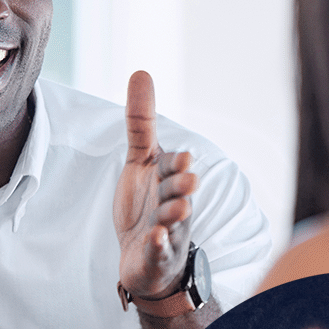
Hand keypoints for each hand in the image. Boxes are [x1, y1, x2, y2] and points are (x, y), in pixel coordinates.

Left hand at [114, 71, 197, 298]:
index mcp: (168, 181)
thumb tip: (141, 72)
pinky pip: (159, 251)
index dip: (176, 165)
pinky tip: (153, 239)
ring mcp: (167, 232)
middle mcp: (172, 204)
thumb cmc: (146, 204)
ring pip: (172, 223)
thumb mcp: (141, 161)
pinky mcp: (156, 255)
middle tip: (187, 181)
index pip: (172, 168)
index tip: (184, 157)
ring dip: (172, 217)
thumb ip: (142, 122)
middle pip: (177, 194)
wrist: (144, 256)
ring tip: (169, 213)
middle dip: (181, 188)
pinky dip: (157, 246)